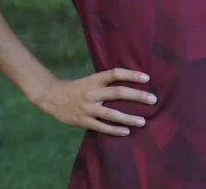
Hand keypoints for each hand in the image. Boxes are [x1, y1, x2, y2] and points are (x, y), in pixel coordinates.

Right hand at [35, 68, 155, 135]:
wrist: (52, 97)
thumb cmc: (76, 87)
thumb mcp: (91, 79)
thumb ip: (106, 82)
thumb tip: (129, 82)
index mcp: (95, 79)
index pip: (116, 74)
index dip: (132, 75)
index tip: (147, 78)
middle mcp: (93, 92)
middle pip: (118, 93)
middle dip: (137, 96)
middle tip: (153, 99)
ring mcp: (88, 108)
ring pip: (112, 113)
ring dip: (128, 118)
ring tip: (143, 121)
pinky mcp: (83, 121)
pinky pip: (101, 127)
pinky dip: (114, 130)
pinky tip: (126, 132)